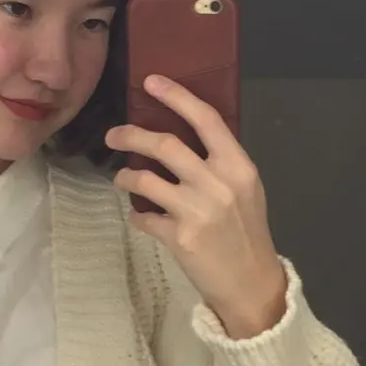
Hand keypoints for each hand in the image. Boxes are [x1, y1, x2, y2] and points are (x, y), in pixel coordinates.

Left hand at [106, 77, 288, 339]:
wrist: (251, 283)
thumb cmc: (247, 233)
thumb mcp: (245, 190)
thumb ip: (219, 163)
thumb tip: (182, 138)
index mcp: (238, 166)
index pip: (205, 119)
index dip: (176, 96)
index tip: (151, 81)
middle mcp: (218, 183)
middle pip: (165, 145)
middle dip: (131, 134)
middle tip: (113, 134)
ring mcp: (197, 210)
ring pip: (145, 179)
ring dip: (126, 175)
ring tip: (121, 177)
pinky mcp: (180, 237)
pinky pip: (144, 218)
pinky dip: (137, 216)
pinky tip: (139, 217)